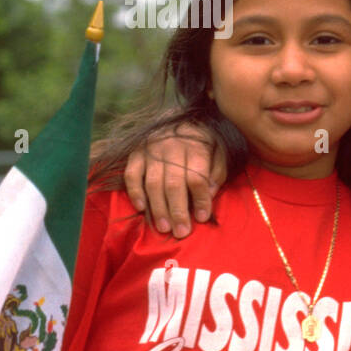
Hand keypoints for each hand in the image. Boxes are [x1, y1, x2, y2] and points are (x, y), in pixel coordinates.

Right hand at [123, 122, 224, 236]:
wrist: (179, 117)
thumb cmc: (203, 140)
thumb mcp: (219, 150)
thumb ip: (217, 171)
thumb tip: (209, 193)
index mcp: (195, 147)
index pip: (197, 177)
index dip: (200, 199)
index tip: (202, 218)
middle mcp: (172, 148)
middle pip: (174, 184)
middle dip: (178, 211)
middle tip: (181, 232)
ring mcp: (151, 150)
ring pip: (153, 183)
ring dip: (158, 208)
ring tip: (164, 228)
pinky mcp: (135, 153)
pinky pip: (131, 175)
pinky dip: (135, 192)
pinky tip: (142, 209)